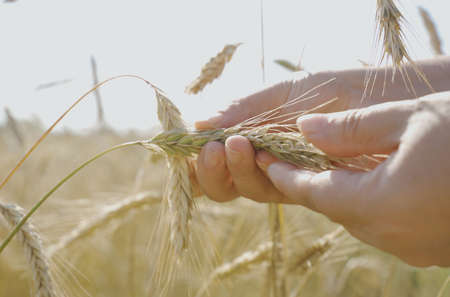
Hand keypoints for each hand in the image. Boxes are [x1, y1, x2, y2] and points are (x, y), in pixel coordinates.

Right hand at [194, 71, 347, 202]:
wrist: (385, 100)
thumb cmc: (333, 91)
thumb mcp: (284, 92)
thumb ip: (246, 108)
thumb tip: (199, 123)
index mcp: (257, 140)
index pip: (218, 158)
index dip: (200, 158)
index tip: (191, 145)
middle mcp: (269, 163)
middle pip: (227, 182)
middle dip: (213, 170)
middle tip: (212, 150)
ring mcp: (290, 179)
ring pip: (250, 189)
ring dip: (236, 171)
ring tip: (235, 145)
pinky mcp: (313, 191)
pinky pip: (280, 191)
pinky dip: (265, 177)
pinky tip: (259, 157)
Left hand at [259, 92, 449, 266]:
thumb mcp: (411, 119)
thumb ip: (351, 128)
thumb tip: (304, 128)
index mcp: (378, 205)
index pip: (311, 192)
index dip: (282, 174)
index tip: (262, 157)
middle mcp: (392, 236)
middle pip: (331, 208)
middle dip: (306, 182)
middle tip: (286, 157)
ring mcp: (414, 247)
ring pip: (357, 218)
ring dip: (338, 193)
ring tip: (326, 165)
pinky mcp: (432, 249)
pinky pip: (384, 226)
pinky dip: (368, 204)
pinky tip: (372, 183)